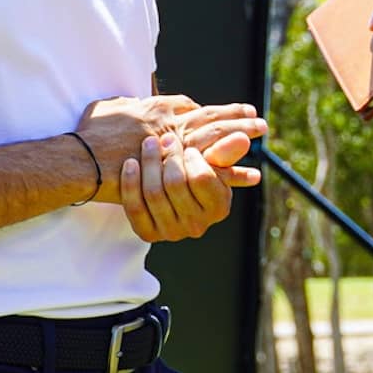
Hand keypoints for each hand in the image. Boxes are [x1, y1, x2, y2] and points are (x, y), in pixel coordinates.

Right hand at [76, 95, 267, 200]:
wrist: (82, 160)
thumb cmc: (91, 133)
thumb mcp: (112, 107)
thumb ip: (132, 103)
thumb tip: (142, 101)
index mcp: (157, 108)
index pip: (193, 106)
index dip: (214, 109)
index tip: (234, 109)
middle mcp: (171, 124)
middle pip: (211, 119)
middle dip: (237, 119)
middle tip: (258, 121)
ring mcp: (174, 148)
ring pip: (215, 140)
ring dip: (240, 137)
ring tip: (260, 135)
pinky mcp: (174, 172)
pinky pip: (208, 171)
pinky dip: (231, 171)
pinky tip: (249, 174)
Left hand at [117, 123, 254, 243]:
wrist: (170, 193)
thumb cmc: (196, 170)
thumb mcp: (212, 161)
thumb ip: (225, 151)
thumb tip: (243, 138)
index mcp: (219, 208)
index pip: (202, 178)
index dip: (192, 158)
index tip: (188, 146)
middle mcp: (197, 226)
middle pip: (174, 183)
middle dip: (168, 156)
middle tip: (165, 138)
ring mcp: (171, 233)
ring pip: (153, 192)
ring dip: (149, 163)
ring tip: (148, 143)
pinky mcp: (148, 234)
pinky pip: (135, 206)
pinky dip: (130, 182)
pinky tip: (130, 163)